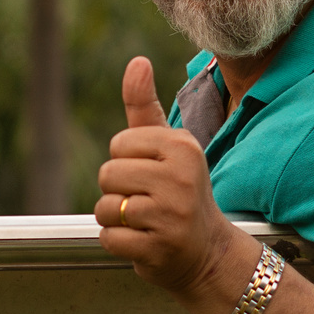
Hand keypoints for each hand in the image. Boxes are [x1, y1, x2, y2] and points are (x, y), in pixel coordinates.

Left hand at [94, 57, 256, 305]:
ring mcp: (172, 214)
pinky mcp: (160, 247)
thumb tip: (137, 61)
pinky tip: (145, 241)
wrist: (208, 252)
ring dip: (117, 219)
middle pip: (108, 174)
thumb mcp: (167, 146)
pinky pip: (110, 238)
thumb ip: (144, 106)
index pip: (118, 144)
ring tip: (146, 222)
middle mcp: (180, 177)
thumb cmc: (179, 191)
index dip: (126, 162)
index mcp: (182, 145)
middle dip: (118, 191)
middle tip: (149, 202)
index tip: (153, 175)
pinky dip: (119, 243)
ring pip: (105, 208)